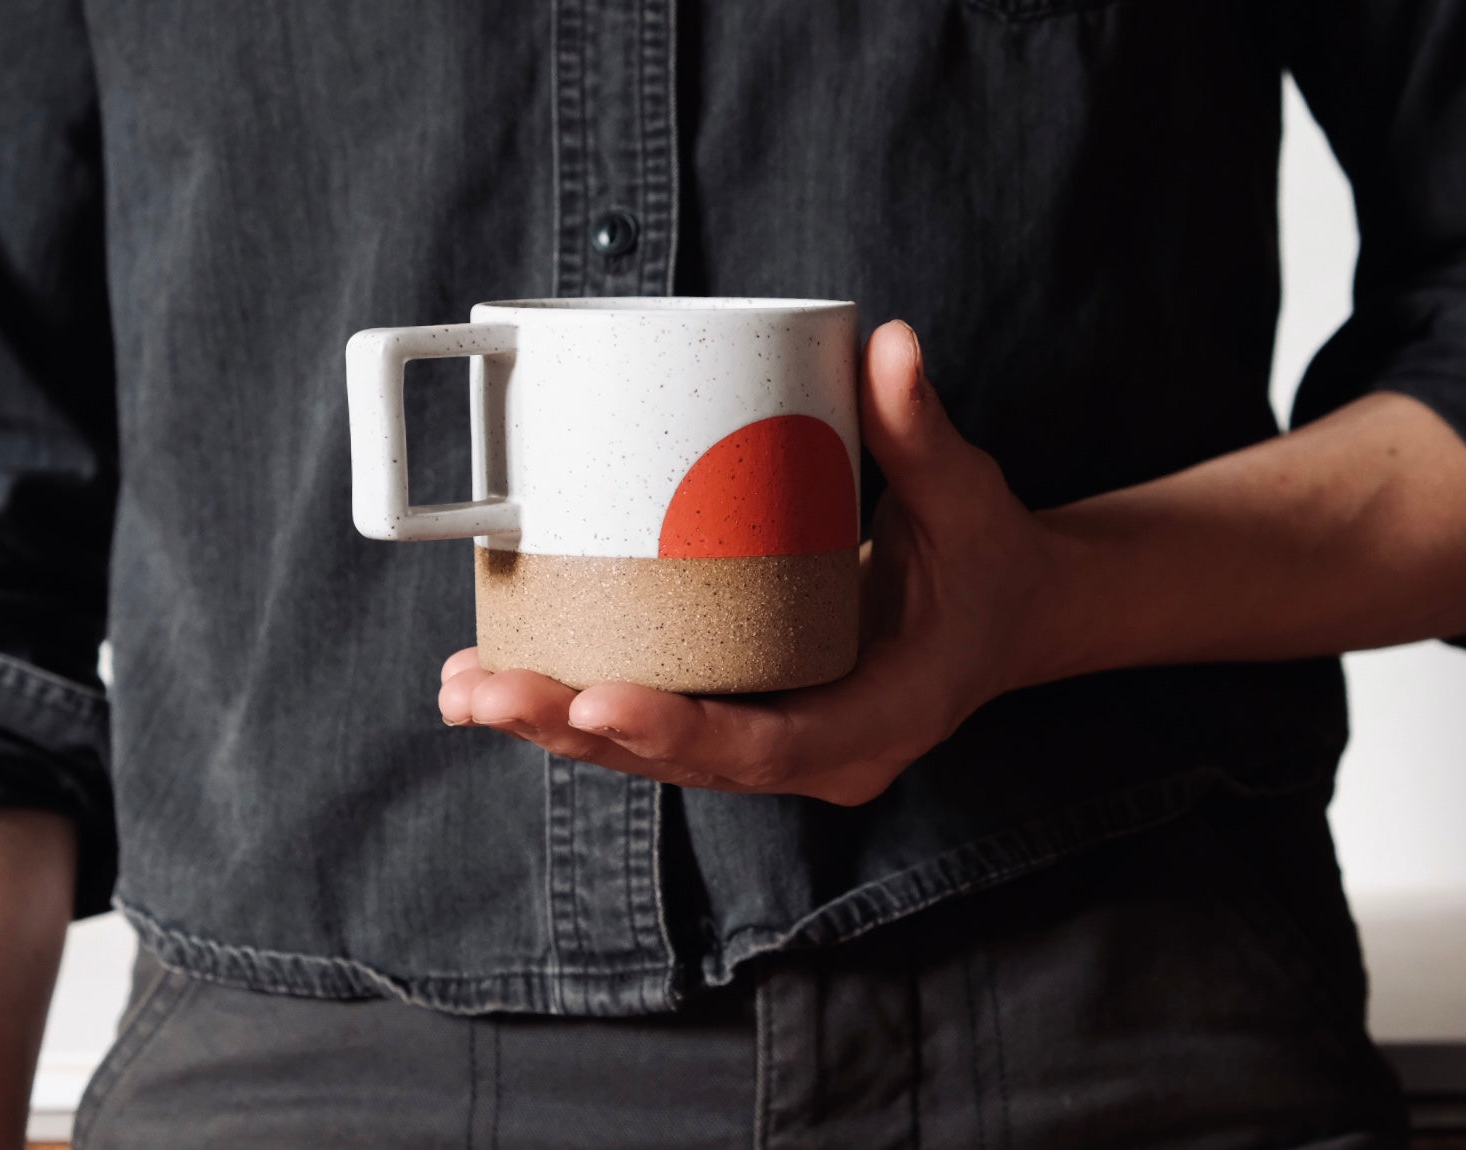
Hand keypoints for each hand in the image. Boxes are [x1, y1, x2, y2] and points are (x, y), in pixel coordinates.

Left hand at [437, 321, 1051, 804]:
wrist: (1001, 615)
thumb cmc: (985, 561)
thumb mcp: (966, 498)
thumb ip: (919, 428)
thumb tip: (885, 343)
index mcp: (878, 720)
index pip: (770, 746)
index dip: (678, 729)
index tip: (593, 699)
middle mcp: (819, 754)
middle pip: (682, 762)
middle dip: (572, 728)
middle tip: (479, 689)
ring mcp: (778, 746)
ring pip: (652, 757)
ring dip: (553, 726)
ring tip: (464, 688)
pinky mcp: (748, 718)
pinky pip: (656, 728)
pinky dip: (577, 709)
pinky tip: (500, 677)